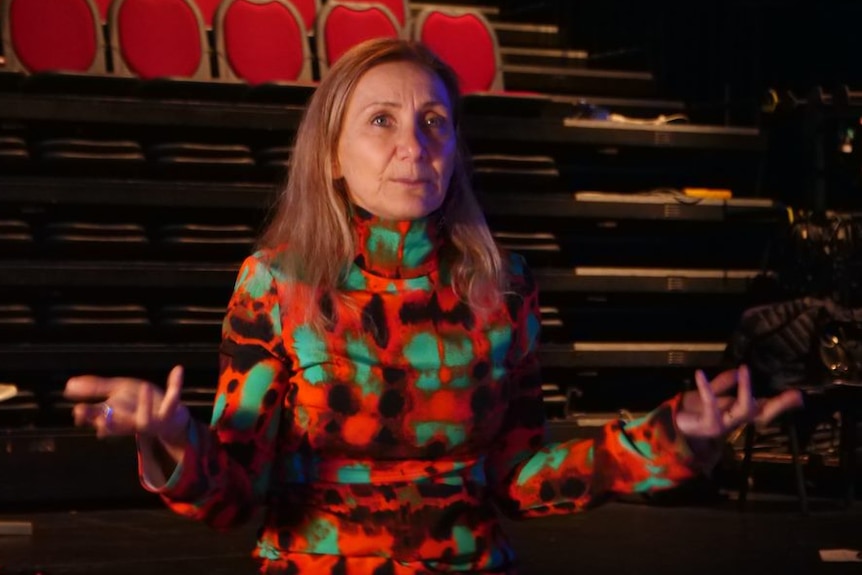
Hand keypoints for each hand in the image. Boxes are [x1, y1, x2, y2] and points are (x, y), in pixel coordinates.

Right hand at [64, 365, 189, 455]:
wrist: (171, 418)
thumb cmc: (140, 404)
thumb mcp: (117, 391)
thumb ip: (95, 387)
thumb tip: (69, 384)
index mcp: (119, 418)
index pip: (100, 419)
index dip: (90, 416)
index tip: (78, 412)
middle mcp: (134, 422)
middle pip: (120, 425)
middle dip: (111, 422)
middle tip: (103, 415)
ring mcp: (154, 419)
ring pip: (146, 420)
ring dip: (145, 405)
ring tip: (144, 387)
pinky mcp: (171, 411)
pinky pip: (174, 397)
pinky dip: (176, 384)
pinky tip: (177, 369)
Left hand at [675, 365, 803, 439]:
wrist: (673, 426)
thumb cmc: (694, 412)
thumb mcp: (711, 395)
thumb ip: (723, 384)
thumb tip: (738, 370)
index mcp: (737, 413)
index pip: (764, 408)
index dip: (781, 403)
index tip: (799, 396)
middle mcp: (734, 420)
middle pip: (761, 413)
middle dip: (778, 405)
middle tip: (794, 394)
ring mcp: (723, 424)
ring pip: (743, 410)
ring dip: (745, 389)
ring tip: (745, 369)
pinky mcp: (708, 423)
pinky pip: (711, 405)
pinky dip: (706, 388)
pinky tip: (700, 374)